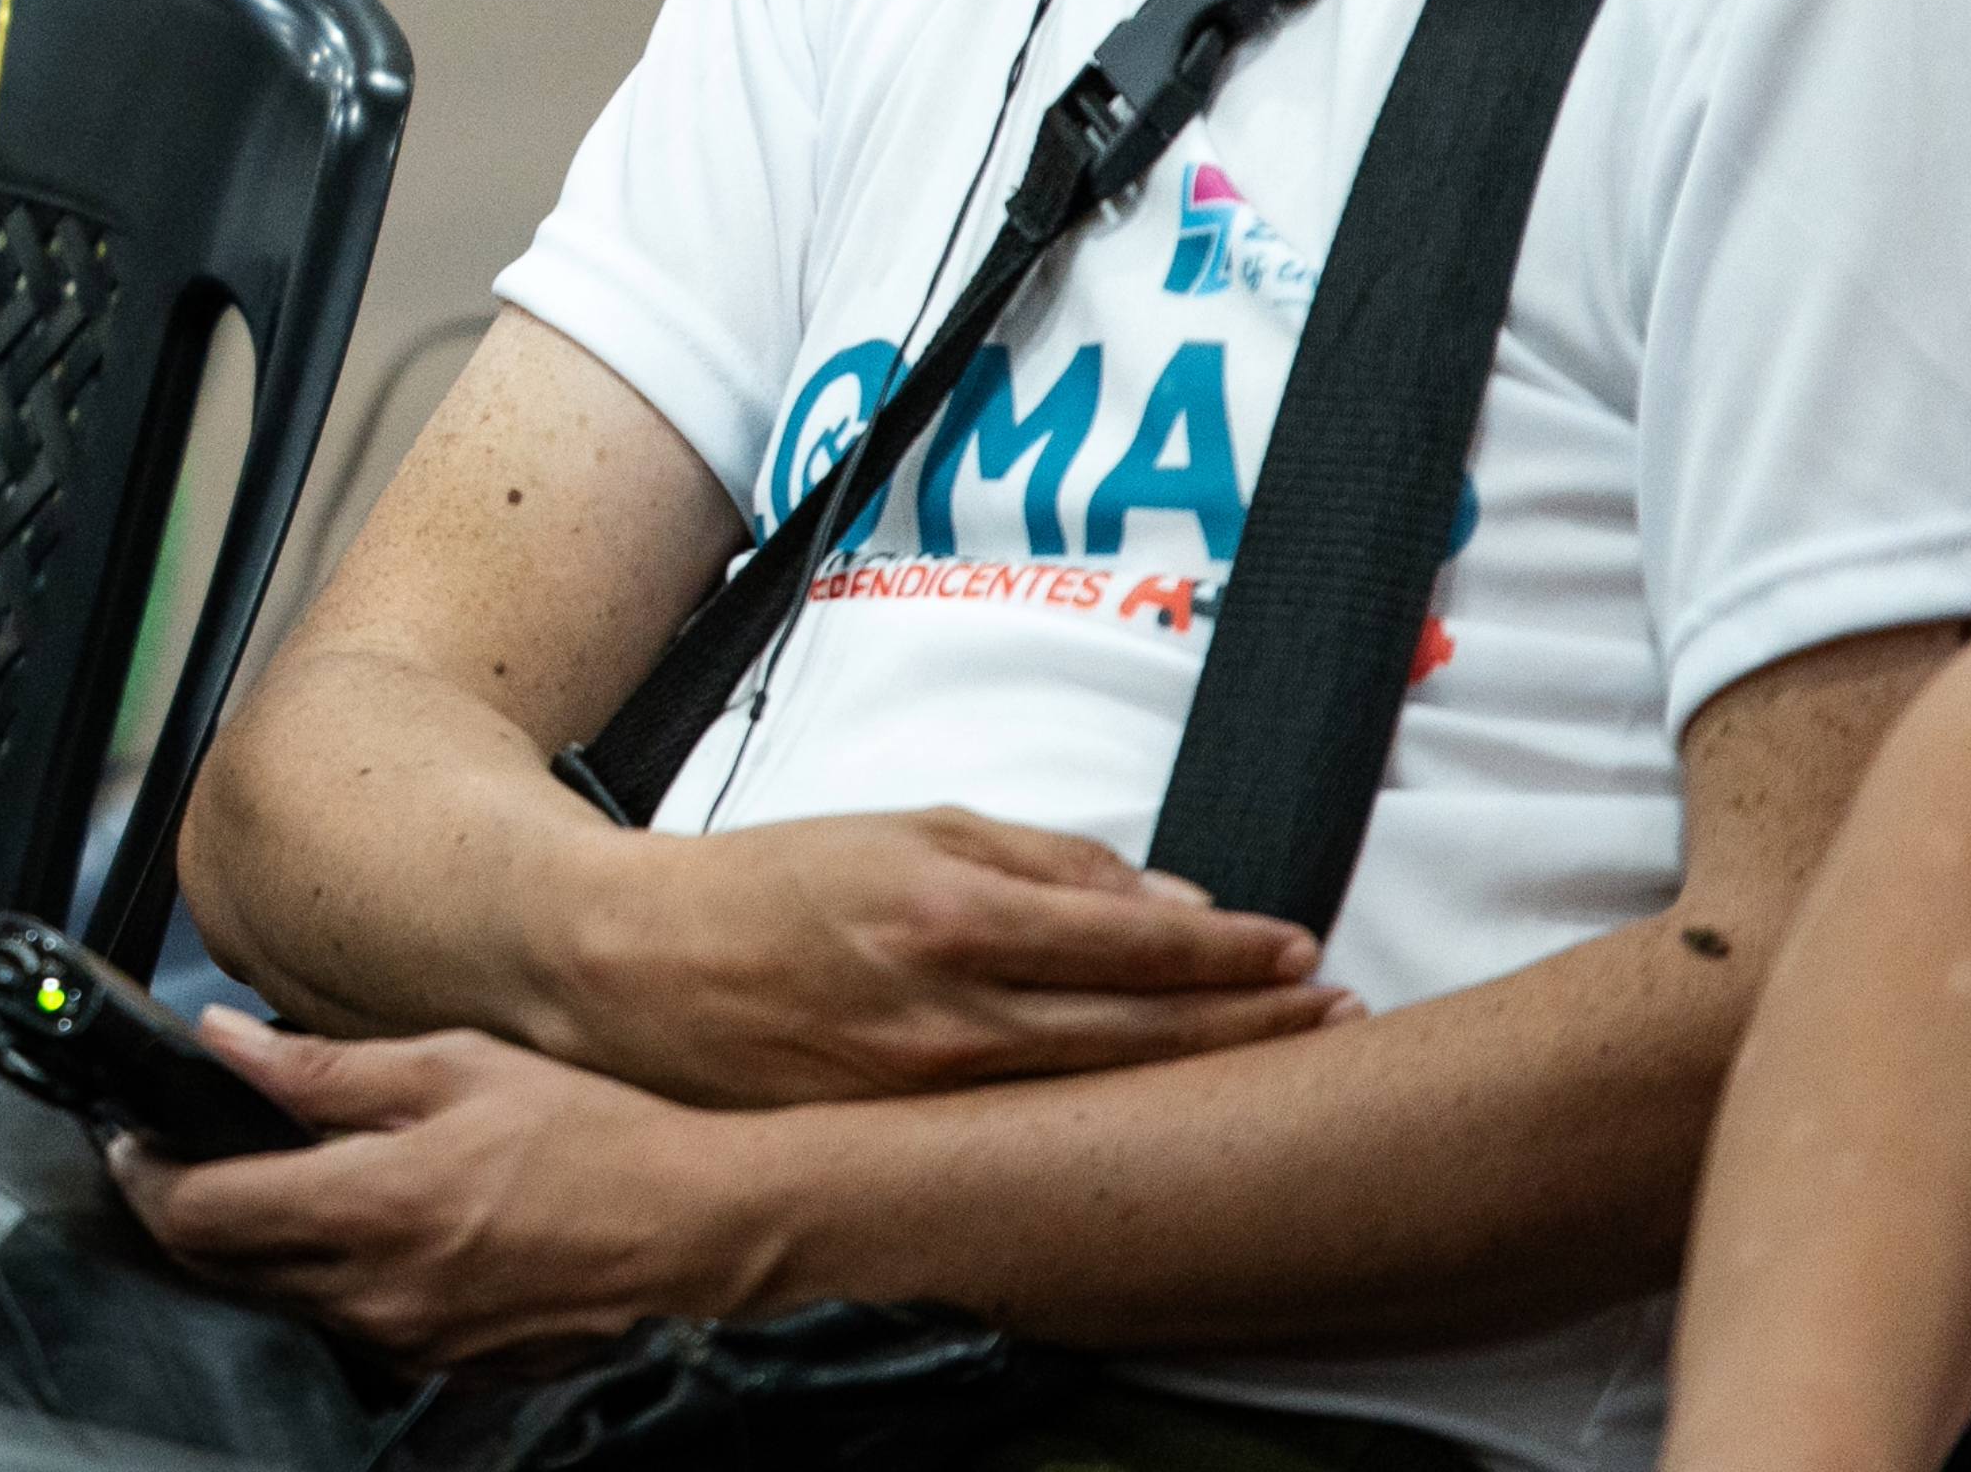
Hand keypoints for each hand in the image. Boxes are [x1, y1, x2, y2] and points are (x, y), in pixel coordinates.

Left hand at [114, 1015, 770, 1368]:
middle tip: (177, 1161)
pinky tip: (352, 1231)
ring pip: (287, 1302)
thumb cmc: (590, 1134)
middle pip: (228, 1270)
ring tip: (267, 1184)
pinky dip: (328, 1281)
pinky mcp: (449, 1363)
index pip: (204, 1214)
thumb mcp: (448, 1064)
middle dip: (186, 1217)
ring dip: (256, 1249)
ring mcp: (415, 1339)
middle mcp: (381, 1290)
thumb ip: (320, 1066)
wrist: (694, 1220)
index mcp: (371, 1207)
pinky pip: (355, 1327)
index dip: (147, 1178)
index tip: (132, 1144)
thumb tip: (226, 1044)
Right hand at [539, 809, 1347, 1106]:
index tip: (1301, 951)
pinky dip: (1106, 1119)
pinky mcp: (903, 1140)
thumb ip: (1036, 861)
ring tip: (1281, 1066)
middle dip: (1252, 1026)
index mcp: (952, 912)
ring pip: (1101, 1094)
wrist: (634, 964)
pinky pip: (1030, 1131)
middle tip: (1335, 1015)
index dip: (1234, 955)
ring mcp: (930, 1092)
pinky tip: (1158, 1115)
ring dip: (1200, 1077)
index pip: (1135, 944)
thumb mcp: (903, 830)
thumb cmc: (768, 885)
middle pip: (1142, 1035)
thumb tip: (1162, 904)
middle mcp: (951, 1013)